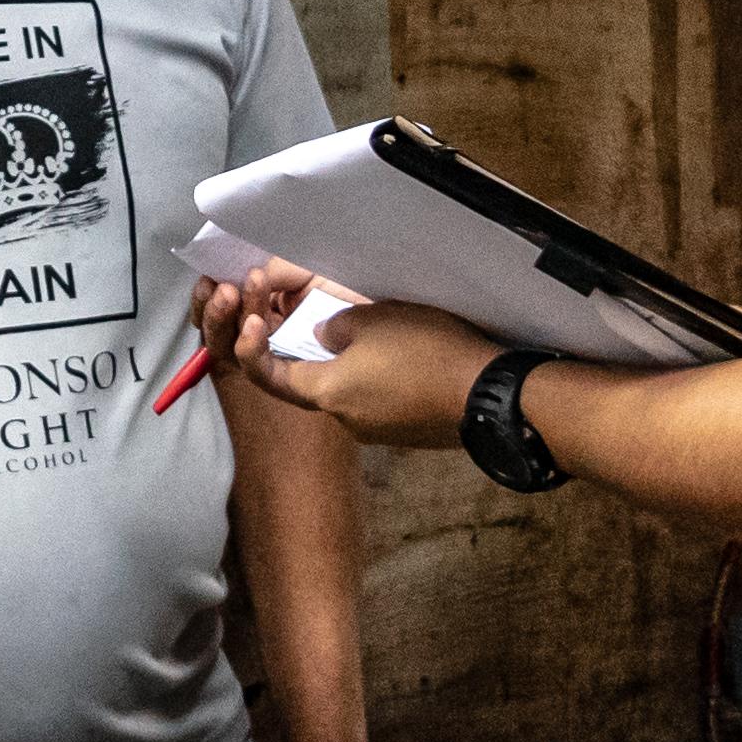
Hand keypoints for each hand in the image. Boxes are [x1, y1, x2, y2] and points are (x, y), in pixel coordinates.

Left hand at [198, 268, 500, 450]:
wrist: (488, 396)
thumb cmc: (424, 351)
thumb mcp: (372, 318)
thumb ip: (335, 326)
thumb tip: (324, 337)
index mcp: (327, 393)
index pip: (270, 378)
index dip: (253, 350)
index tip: (255, 320)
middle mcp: (345, 419)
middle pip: (309, 381)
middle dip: (305, 346)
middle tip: (312, 309)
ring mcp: (377, 430)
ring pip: (347, 389)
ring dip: (345, 359)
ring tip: (365, 323)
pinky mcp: (405, 432)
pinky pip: (377, 399)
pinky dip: (373, 374)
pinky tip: (397, 350)